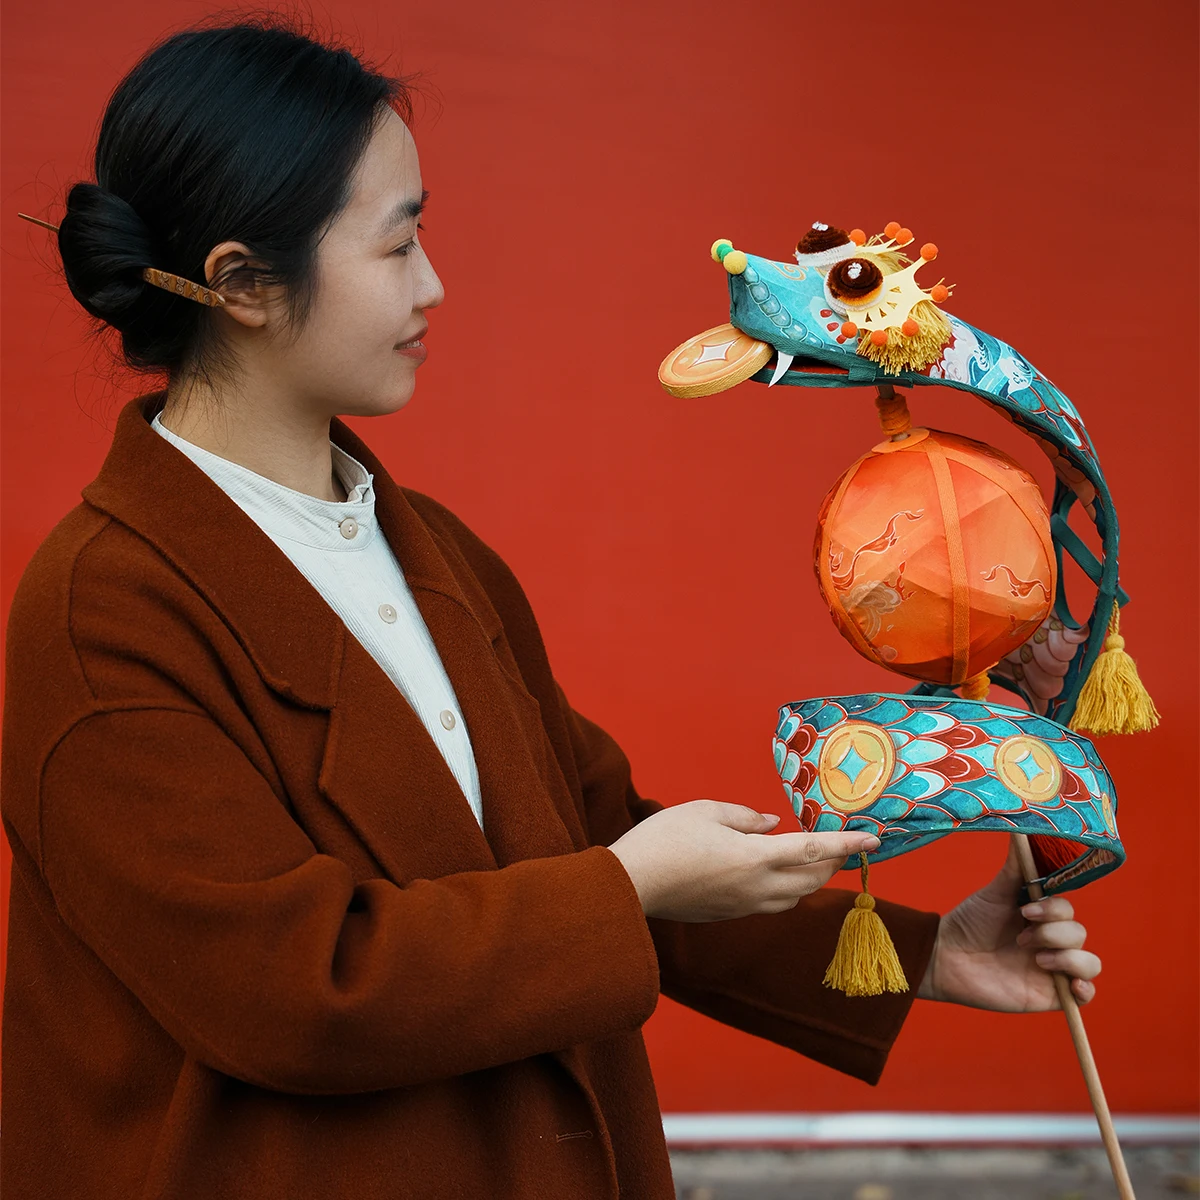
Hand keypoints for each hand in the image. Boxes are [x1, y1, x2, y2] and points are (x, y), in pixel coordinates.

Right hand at [607, 800, 879, 921]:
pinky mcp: (730, 914)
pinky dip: (786, 888)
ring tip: (812, 858)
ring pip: (795, 896)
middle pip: (813, 878)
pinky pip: (772, 903)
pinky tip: (774, 872)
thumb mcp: (705, 811)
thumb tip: (770, 824)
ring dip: (811, 878)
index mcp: (756, 856)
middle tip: (842, 844)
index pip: (815, 850)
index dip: (847, 844)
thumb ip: (744, 816)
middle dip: (834, 862)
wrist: (632, 884)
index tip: (874, 840)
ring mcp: (744, 905)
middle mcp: (758, 886)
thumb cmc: (665, 840)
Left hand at [918, 837, 1101, 1010]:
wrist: (947, 958)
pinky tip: (1068, 984)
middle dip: (1052, 933)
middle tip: (1020, 938)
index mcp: (1041, 916)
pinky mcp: (1051, 994)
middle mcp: (1051, 941)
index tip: (1025, 910)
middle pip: (1079, 933)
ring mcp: (1054, 968)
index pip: (1068, 909)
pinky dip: (1084, 988)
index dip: (1054, 909)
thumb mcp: (995, 893)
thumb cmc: (970, 923)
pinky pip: (1087, 993)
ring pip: (1090, 962)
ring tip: (1036, 960)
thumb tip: (1023, 829)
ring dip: (1068, 959)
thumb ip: (1015, 867)